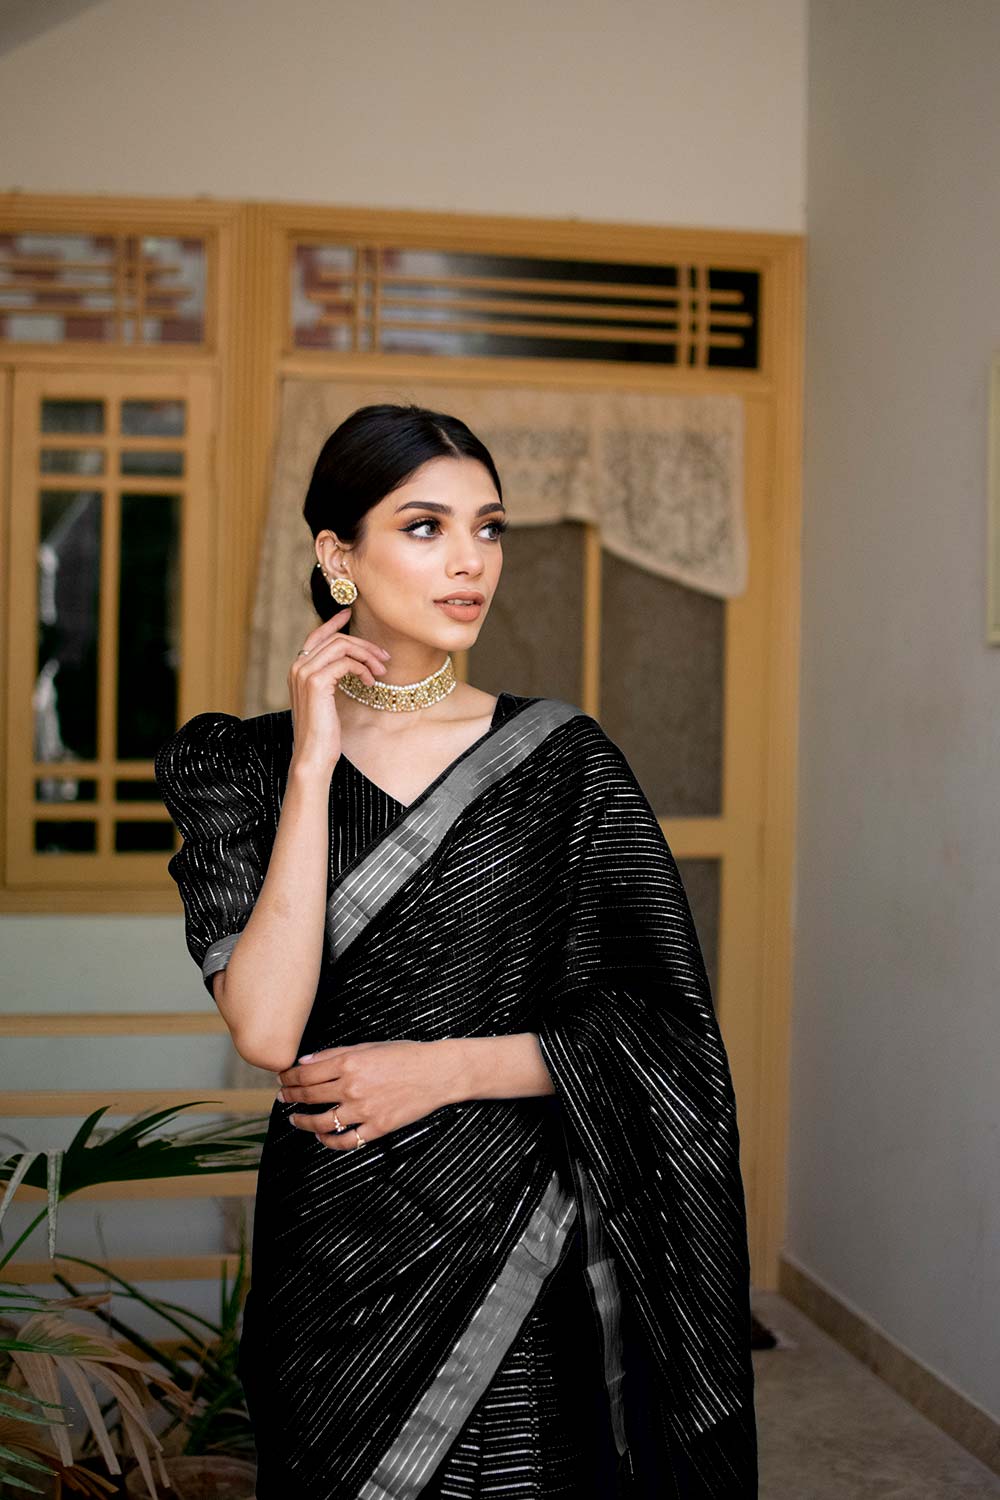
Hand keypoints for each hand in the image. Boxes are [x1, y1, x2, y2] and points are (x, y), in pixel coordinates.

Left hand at [276, 1039, 462, 1150]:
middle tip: (282, 1097)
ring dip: (303, 1122)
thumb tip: (306, 1061)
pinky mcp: (377, 1128)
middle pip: (309, 1096)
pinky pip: (346, 1141)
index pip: (306, 1072)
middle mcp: (352, 1087)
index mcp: (350, 1062)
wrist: (437, 1073)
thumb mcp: (369, 1046)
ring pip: (322, 1122)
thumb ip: (335, 1053)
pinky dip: (329, 1141)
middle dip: (290, 1096)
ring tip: (295, 1120)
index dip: (289, 1077)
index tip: (282, 1079)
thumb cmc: (405, 1055)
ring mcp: (364, 1110)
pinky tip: (321, 1136)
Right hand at [287, 607, 390, 776]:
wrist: (313, 754)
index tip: (350, 613)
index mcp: (298, 669)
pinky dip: (362, 668)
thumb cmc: (323, 732)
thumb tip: (352, 663)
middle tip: (384, 657)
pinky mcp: (316, 681)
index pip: (316, 635)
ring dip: (366, 655)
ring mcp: (304, 672)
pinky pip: (345, 662)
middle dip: (363, 644)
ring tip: (381, 670)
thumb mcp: (327, 699)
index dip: (334, 622)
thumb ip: (331, 678)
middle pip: (335, 639)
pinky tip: (370, 681)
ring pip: (341, 646)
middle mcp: (297, 666)